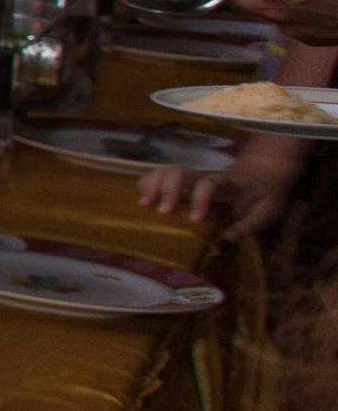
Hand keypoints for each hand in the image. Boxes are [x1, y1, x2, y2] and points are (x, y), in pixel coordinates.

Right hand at [143, 134, 306, 240]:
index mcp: (227, 183)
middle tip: (162, 212)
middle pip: (180, 172)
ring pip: (166, 170)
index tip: (195, 220)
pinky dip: (148, 184)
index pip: (209, 183)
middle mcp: (206, 176)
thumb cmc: (264, 194)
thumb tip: (226, 239)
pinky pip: (161, 175)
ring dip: (152, 184)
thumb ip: (250, 224)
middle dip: (167, 189)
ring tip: (144, 204)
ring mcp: (193, 177)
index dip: (199, 199)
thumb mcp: (267, 211)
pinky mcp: (185, 181)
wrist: (263, 174)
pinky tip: (143, 199)